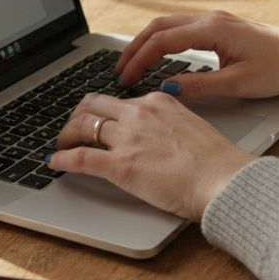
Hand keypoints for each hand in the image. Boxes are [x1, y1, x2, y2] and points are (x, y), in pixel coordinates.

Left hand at [51, 93, 252, 220]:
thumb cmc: (216, 162)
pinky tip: (55, 163)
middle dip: (78, 116)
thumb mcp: (192, 128)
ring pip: (82, 126)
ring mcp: (128, 138)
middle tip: (72, 129)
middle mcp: (139, 113)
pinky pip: (81, 158)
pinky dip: (63, 159)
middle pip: (93, 105)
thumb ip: (170, 125)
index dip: (102, 110)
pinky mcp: (120, 165)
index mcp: (158, 102)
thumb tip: (159, 137)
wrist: (223, 179)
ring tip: (61, 145)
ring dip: (66, 135)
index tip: (97, 118)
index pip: (119, 100)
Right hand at [112, 10, 278, 99]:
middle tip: (119, 71)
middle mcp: (209, 19)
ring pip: (167, 24)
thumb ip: (199, 87)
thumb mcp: (238, 84)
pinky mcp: (219, 26)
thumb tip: (165, 90)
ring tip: (132, 65)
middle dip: (134, 48)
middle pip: (158, 26)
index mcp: (212, 29)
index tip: (125, 79)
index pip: (161, 40)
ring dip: (146, 42)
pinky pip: (181, 28)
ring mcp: (214, 20)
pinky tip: (157, 57)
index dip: (139, 60)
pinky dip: (162, 40)